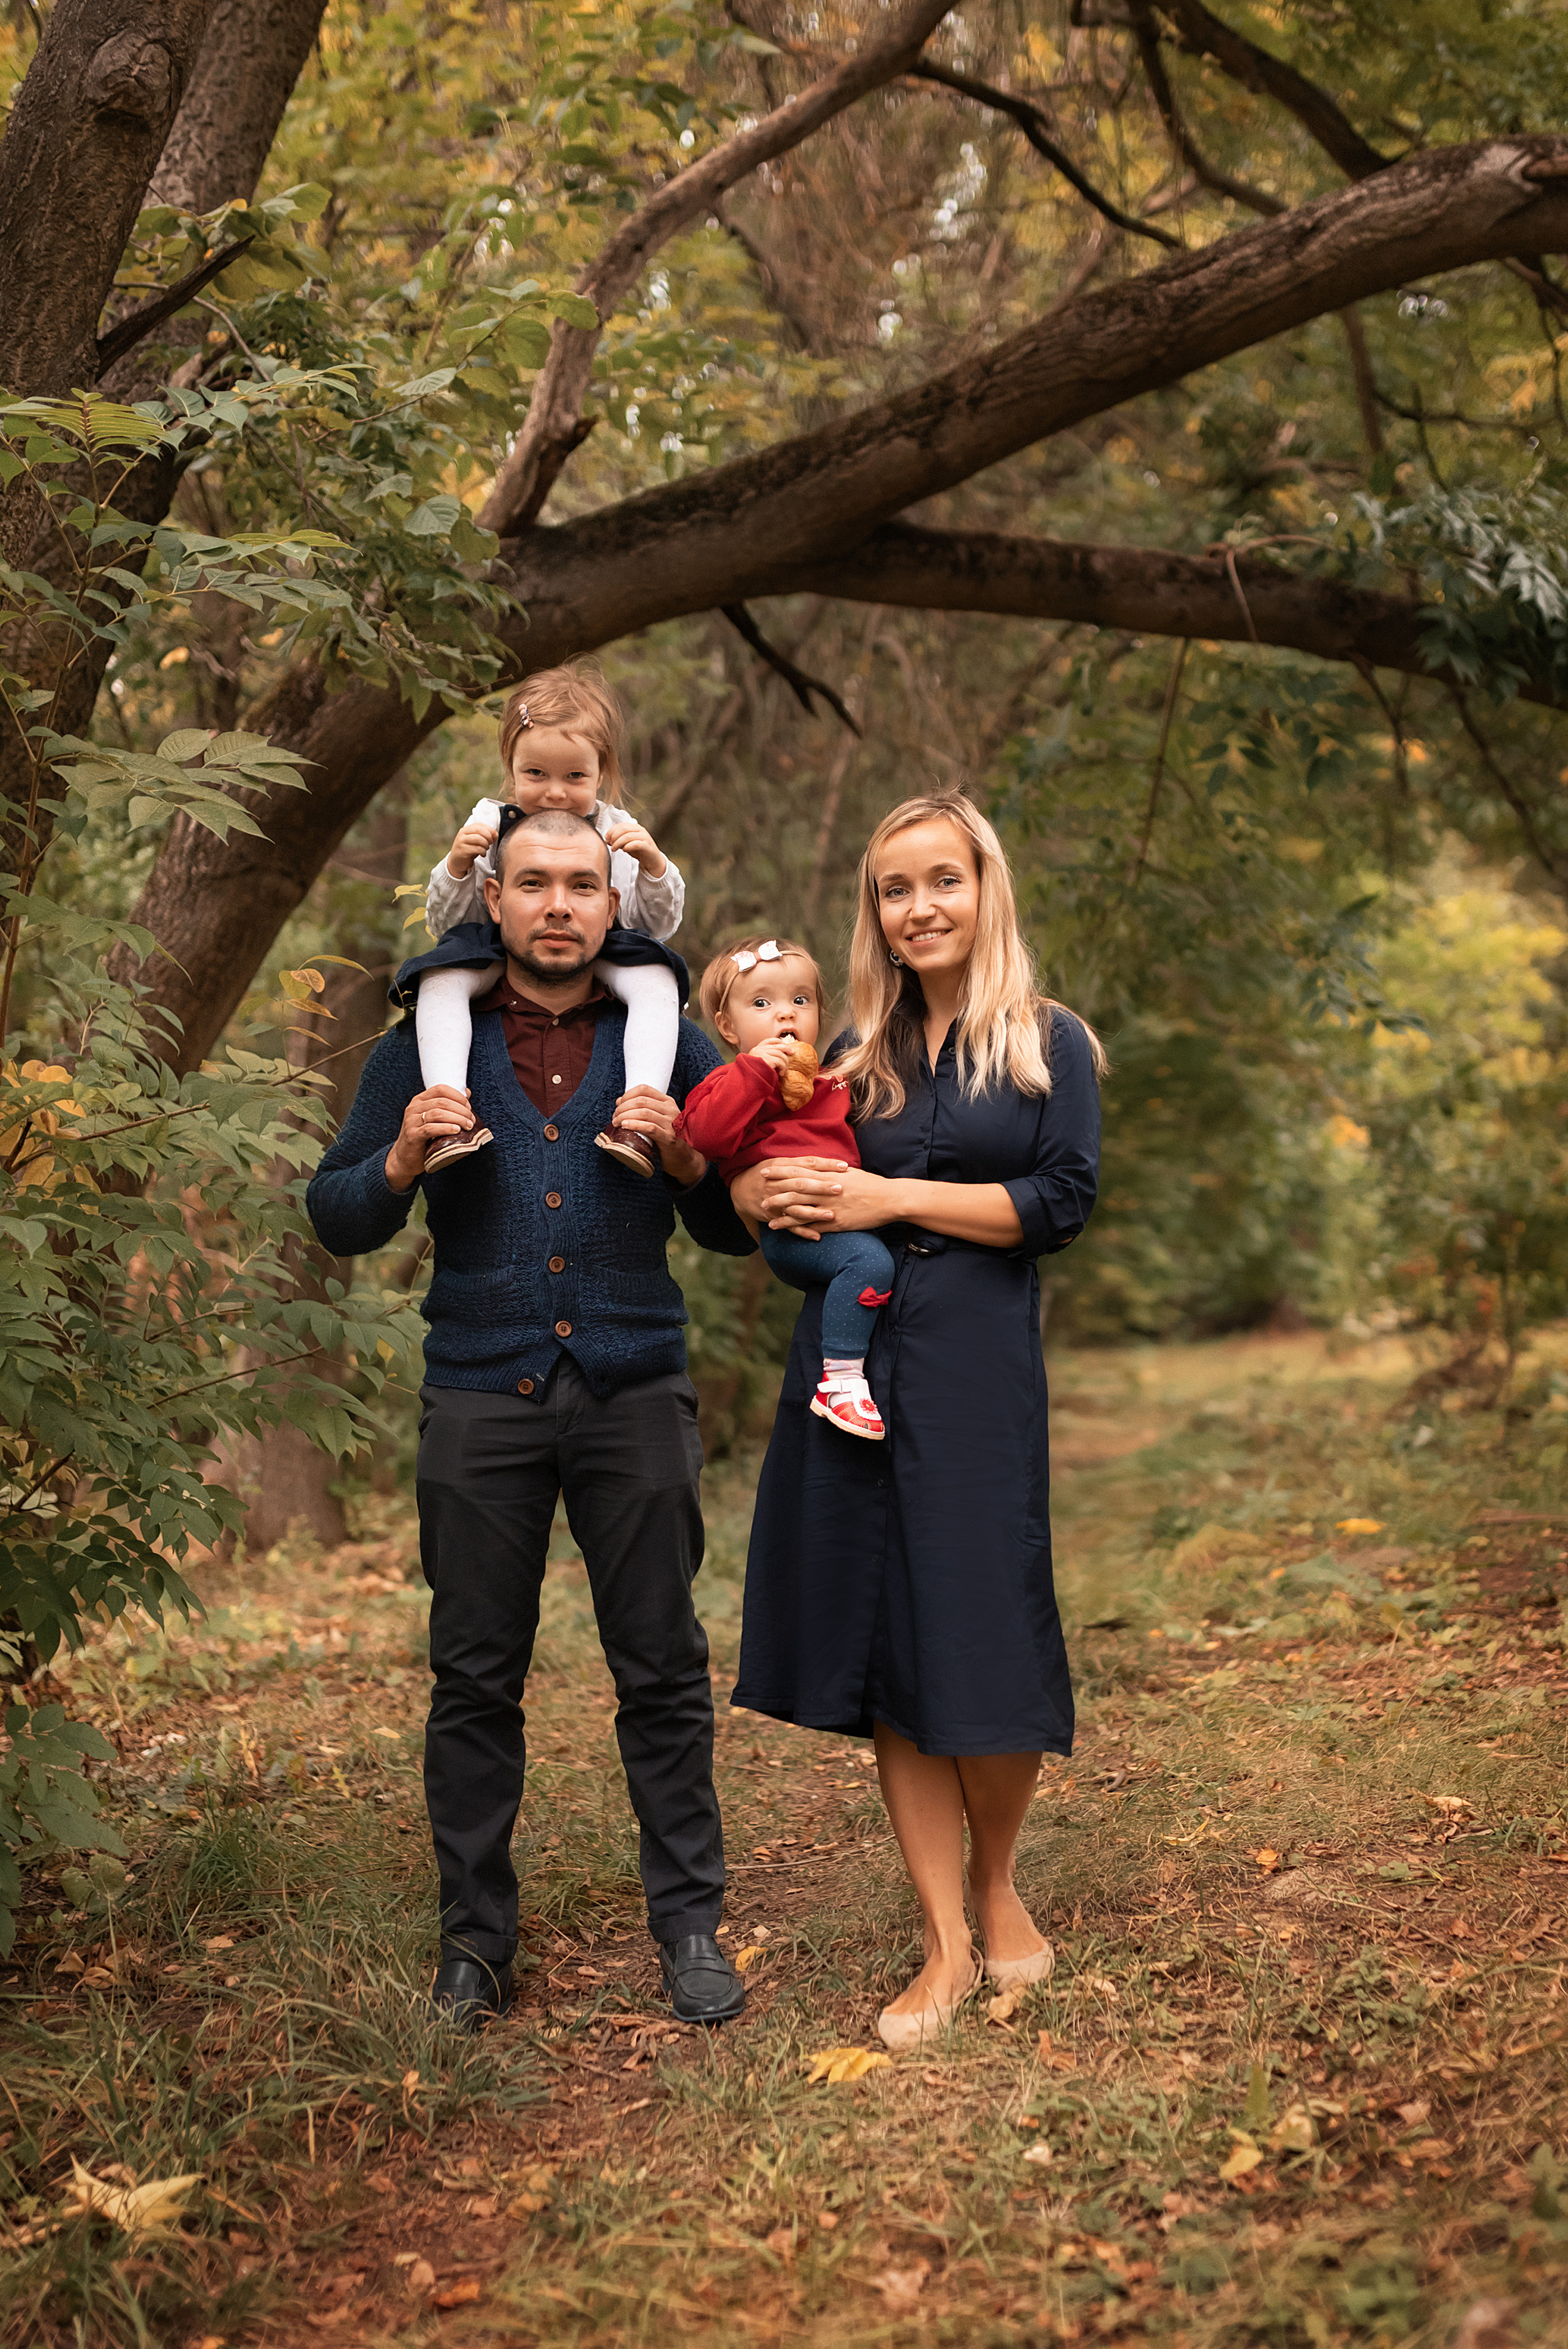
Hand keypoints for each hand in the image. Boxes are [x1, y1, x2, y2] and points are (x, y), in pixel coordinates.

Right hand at [386, 1085, 472, 1190]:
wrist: (406, 1157)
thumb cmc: (424, 1137)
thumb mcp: (436, 1119)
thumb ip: (449, 1105)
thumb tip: (467, 1092)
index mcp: (420, 1100)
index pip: (441, 1089)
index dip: (458, 1096)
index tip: (469, 1108)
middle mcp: (413, 1107)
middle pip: (442, 1101)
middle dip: (461, 1110)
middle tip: (471, 1120)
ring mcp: (411, 1120)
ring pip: (437, 1113)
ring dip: (457, 1118)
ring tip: (468, 1126)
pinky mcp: (412, 1134)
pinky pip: (430, 1128)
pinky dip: (446, 1128)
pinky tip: (456, 1130)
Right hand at [446, 817, 497, 878]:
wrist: (457, 862)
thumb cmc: (469, 850)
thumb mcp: (476, 841)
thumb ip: (485, 836)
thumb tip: (495, 835)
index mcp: (466, 828)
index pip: (480, 825)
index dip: (490, 829)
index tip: (495, 836)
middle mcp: (462, 833)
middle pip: (479, 830)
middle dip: (488, 836)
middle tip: (491, 843)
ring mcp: (461, 841)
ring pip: (478, 838)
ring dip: (486, 844)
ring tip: (486, 849)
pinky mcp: (462, 850)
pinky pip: (476, 848)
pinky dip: (483, 851)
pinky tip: (483, 854)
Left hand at [603, 819, 667, 878]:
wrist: (653, 861)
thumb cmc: (639, 851)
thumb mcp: (627, 843)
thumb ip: (618, 840)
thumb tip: (607, 839)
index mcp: (635, 827)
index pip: (621, 825)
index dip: (611, 831)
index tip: (607, 839)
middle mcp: (640, 830)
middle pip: (623, 829)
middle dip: (614, 836)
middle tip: (610, 844)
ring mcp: (645, 837)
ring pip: (628, 836)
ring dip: (618, 843)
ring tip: (614, 849)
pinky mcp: (647, 846)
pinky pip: (635, 844)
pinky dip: (627, 847)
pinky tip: (624, 850)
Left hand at [613, 1084, 704, 1186]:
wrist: (683, 1157)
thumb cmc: (665, 1137)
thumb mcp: (656, 1118)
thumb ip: (641, 1109)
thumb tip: (619, 1101)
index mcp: (667, 1101)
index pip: (644, 1089)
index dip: (627, 1095)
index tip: (618, 1104)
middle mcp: (671, 1109)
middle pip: (641, 1101)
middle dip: (623, 1107)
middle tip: (615, 1117)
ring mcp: (671, 1123)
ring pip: (644, 1113)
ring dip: (625, 1116)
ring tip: (616, 1123)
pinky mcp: (669, 1137)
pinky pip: (649, 1127)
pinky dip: (635, 1125)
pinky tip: (625, 1126)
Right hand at [745, 1039, 794, 1072]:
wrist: (748, 1081)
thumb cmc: (753, 1074)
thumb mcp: (757, 1063)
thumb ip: (765, 1057)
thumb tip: (779, 1055)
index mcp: (756, 1049)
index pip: (768, 1040)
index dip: (778, 1041)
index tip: (784, 1043)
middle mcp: (758, 1049)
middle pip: (777, 1045)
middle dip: (787, 1048)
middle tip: (792, 1052)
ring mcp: (762, 1053)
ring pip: (780, 1054)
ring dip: (785, 1062)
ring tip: (784, 1070)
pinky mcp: (767, 1059)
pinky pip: (780, 1061)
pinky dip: (783, 1067)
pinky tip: (781, 1073)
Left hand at [757, 1156, 893, 1238]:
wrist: (890, 1199)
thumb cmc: (871, 1184)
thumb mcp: (849, 1172)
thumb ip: (831, 1170)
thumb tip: (818, 1166)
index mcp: (829, 1176)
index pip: (799, 1171)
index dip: (780, 1171)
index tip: (765, 1170)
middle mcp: (827, 1191)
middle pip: (794, 1190)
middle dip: (775, 1191)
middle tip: (759, 1192)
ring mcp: (831, 1208)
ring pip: (799, 1209)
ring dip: (780, 1211)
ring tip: (765, 1212)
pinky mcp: (836, 1223)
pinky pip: (811, 1226)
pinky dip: (795, 1228)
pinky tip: (784, 1229)